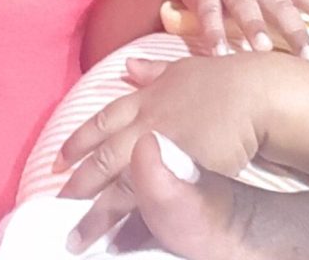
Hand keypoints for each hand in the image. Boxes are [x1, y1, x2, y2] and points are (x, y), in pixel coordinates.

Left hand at [55, 53, 267, 252]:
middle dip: (78, 187)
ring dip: (97, 215)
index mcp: (143, 102)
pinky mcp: (180, 177)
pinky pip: (150, 208)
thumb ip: (151, 71)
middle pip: (103, 161)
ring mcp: (160, 154)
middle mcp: (144, 127)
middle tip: (58, 208)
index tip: (58, 161)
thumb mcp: (180, 68)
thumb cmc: (219, 80)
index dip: (78, 143)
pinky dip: (132, 226)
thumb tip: (128, 66)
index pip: (100, 124)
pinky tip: (119, 242)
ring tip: (79, 238)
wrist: (250, 94)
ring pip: (120, 190)